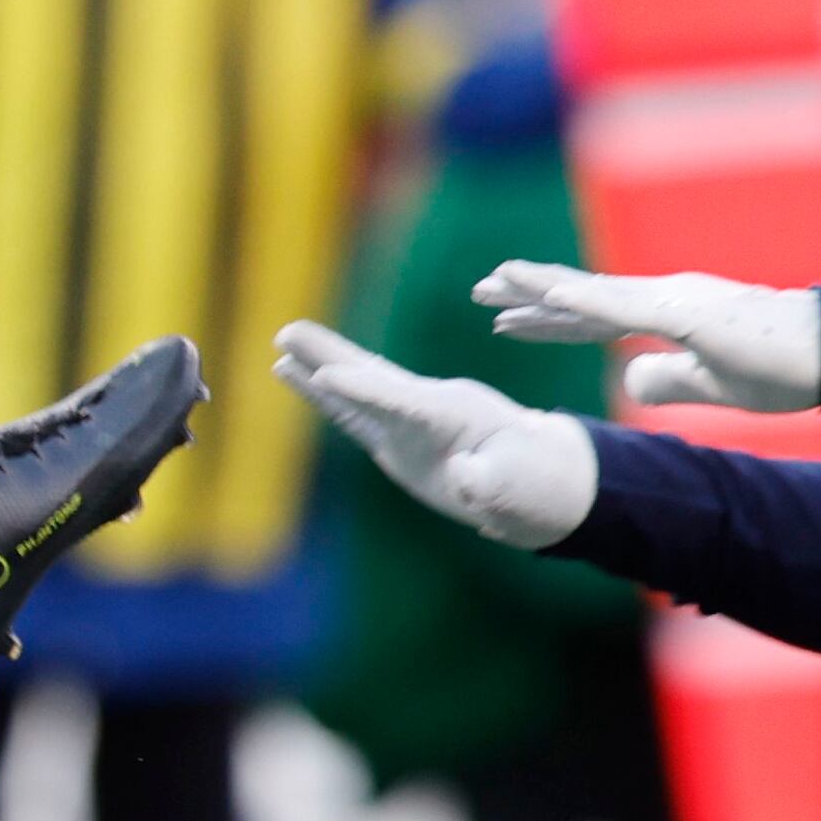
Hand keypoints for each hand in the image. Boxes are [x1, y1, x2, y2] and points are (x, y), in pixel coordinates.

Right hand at [274, 321, 598, 549]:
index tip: (328, 375)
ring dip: (320, 365)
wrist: (539, 476)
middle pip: (372, 376)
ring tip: (280, 343)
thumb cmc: (533, 483)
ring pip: (358, 385)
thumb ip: (490, 482)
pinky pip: (354, 411)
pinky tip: (293, 374)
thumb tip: (464, 478)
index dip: (366, 390)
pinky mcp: (397, 436)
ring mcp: (410, 419)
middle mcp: (427, 406)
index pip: (403, 400)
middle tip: (287, 332)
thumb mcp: (518, 488)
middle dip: (331, 356)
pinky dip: (325, 392)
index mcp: (456, 415)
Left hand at [475, 261, 820, 413]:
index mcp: (670, 314)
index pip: (593, 319)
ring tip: (496, 280)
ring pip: (594, 294)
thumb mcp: (712, 384)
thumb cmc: (786, 366)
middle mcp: (666, 298)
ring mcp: (676, 300)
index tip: (505, 319)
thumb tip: (626, 380)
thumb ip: (667, 378)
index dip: (547, 320)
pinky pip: (626, 308)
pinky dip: (584, 302)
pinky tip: (550, 298)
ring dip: (542, 287)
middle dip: (529, 295)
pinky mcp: (690, 313)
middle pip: (582, 298)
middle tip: (480, 291)